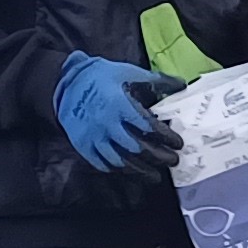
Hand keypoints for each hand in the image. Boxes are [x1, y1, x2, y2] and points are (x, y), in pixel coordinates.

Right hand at [55, 51, 181, 173]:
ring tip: (155, 176)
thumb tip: (181, 85)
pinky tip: (129, 171)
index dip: (166, 137)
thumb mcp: (129, 72)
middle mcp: (107, 124)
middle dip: (159, 157)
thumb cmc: (101, 75)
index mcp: (119, 105)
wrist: (66, 82)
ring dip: (141, 170)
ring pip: (120, 161)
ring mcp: (93, 136)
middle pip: (137, 148)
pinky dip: (117, 169)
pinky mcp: (82, 145)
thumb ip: (156, 80)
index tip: (178, 144)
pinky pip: (101, 163)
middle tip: (173, 161)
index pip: (149, 126)